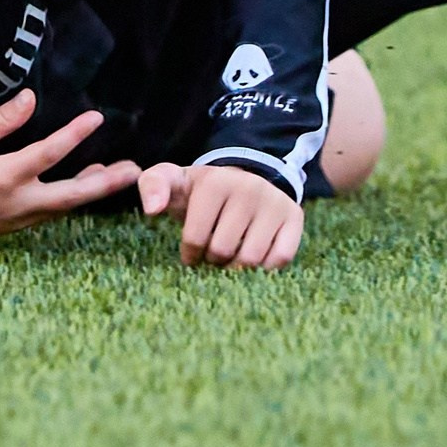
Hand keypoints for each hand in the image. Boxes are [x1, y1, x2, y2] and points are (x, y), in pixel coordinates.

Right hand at [0, 90, 139, 244]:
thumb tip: (29, 98)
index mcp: (3, 178)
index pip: (48, 154)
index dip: (74, 134)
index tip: (96, 118)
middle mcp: (18, 203)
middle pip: (72, 195)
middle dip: (106, 183)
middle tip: (135, 171)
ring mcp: (19, 219)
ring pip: (65, 206)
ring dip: (92, 190)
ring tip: (118, 174)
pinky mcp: (15, 225)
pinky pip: (51, 210)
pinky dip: (71, 197)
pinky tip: (83, 183)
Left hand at [137, 162, 303, 269]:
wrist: (243, 179)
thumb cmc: (200, 190)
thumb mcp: (172, 181)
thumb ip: (152, 186)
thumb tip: (152, 209)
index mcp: (214, 182)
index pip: (195, 239)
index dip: (190, 254)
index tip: (192, 251)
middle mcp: (248, 188)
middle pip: (223, 251)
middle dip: (214, 260)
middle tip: (214, 252)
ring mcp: (274, 202)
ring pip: (251, 259)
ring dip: (237, 267)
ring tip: (231, 255)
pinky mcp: (294, 217)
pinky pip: (279, 259)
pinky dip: (264, 268)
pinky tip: (254, 257)